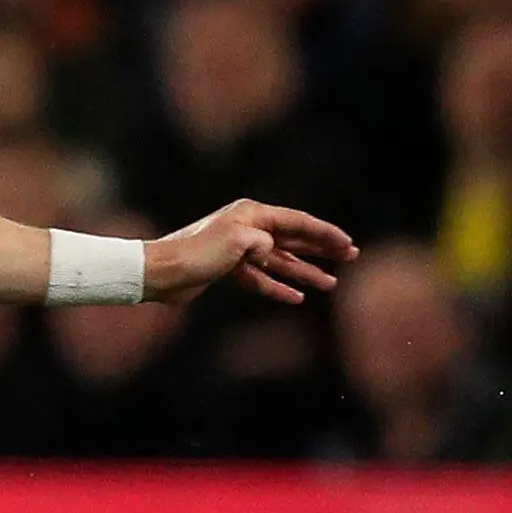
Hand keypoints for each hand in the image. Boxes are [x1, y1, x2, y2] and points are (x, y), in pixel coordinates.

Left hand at [147, 200, 356, 304]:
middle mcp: (247, 228)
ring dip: (304, 272)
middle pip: (293, 239)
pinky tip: (296, 298)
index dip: (324, 233)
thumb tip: (269, 251)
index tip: (348, 244)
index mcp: (251, 214)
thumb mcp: (236, 241)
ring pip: (280, 261)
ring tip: (330, 284)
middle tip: (350, 257)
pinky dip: (277, 287)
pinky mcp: (228, 269)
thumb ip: (261, 242)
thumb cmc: (195, 253)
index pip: (298, 222)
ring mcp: (238, 249)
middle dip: (322, 248)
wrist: (161, 273)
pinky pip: (260, 278)